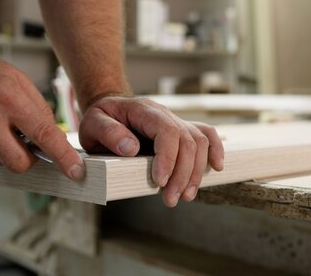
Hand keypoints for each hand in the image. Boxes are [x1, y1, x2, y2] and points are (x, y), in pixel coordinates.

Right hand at [0, 51, 85, 180]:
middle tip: (25, 141)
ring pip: (2, 162)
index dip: (62, 156)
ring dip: (6, 150)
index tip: (75, 170)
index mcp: (9, 100)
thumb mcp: (17, 79)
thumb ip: (39, 108)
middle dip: (29, 158)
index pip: (43, 134)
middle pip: (21, 162)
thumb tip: (54, 137)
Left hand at [79, 96, 223, 206]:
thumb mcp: (93, 123)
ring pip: (199, 142)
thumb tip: (131, 148)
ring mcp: (176, 121)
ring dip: (196, 172)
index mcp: (144, 110)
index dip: (168, 157)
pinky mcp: (182, 130)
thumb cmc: (101, 118)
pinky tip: (216, 168)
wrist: (110, 110)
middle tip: (170, 199)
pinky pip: (206, 135)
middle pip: (187, 140)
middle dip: (182, 173)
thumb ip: (108, 133)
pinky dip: (215, 150)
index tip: (160, 181)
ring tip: (185, 196)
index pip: (167, 131)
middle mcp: (165, 113)